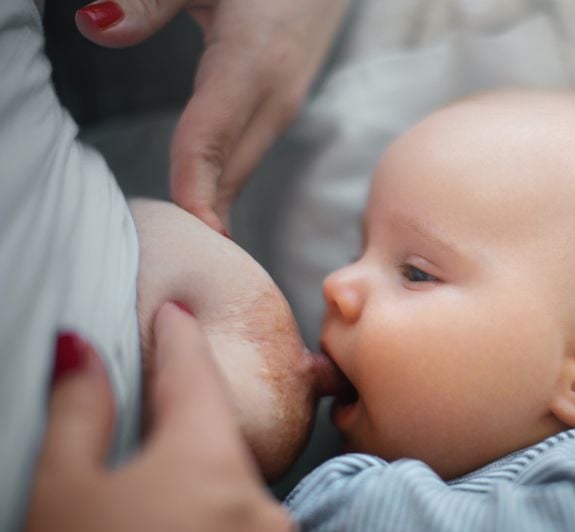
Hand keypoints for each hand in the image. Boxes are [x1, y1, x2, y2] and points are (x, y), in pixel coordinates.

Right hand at [18, 302, 299, 531]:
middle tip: (146, 421)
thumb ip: (80, 413)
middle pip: (218, 443)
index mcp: (207, 462)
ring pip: (234, 501)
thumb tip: (81, 348)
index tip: (175, 316)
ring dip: (198, 496)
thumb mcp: (63, 496)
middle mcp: (259, 503)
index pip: (194, 376)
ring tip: (150, 520)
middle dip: (183, 430)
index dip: (178, 340)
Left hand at [75, 0, 348, 234]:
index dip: (193, 199)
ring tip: (185, 248)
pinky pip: (249, 156)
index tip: (184, 246)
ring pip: (241, 170)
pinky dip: (223, 183)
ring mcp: (284, 105)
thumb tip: (96, 27)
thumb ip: (151, 1)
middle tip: (172, 267)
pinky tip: (206, 199)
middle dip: (203, 222)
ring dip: (213, 206)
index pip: (208, 146)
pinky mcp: (284, 104)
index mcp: (253, 66)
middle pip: (229, 174)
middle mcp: (274, 98)